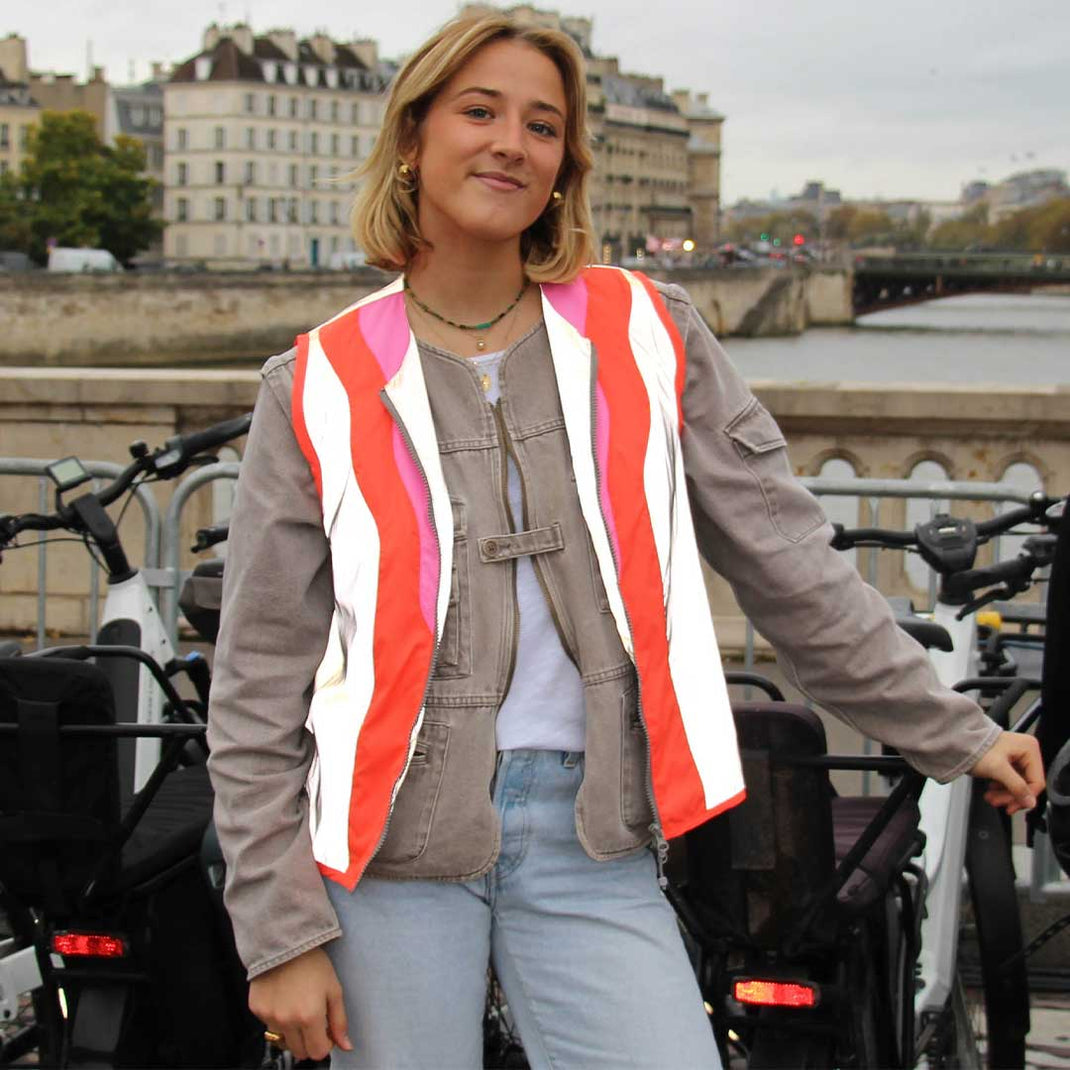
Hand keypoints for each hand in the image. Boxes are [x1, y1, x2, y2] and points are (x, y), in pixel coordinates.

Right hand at [249, 946, 352, 1061]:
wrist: (284, 941)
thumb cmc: (312, 963)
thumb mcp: (334, 989)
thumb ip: (340, 1021)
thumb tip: (346, 1046)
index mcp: (310, 1017)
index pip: (317, 1053)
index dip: (324, 1044)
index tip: (326, 1032)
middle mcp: (287, 1021)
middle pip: (299, 1051)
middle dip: (309, 1041)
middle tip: (313, 1020)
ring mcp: (269, 1017)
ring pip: (283, 1040)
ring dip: (292, 1031)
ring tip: (297, 1006)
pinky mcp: (256, 1010)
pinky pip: (268, 1025)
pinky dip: (277, 1018)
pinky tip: (283, 998)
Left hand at [968, 731, 1044, 815]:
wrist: (956, 742)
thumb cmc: (974, 747)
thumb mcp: (998, 768)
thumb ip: (1016, 786)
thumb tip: (1030, 802)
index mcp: (1029, 748)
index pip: (1036, 781)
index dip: (1025, 796)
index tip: (1012, 806)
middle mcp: (1025, 751)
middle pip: (1026, 784)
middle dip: (1011, 796)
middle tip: (999, 803)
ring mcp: (1016, 757)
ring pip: (1017, 784)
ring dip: (1004, 794)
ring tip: (991, 798)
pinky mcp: (1007, 762)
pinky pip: (1010, 780)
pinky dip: (1001, 788)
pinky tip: (991, 791)